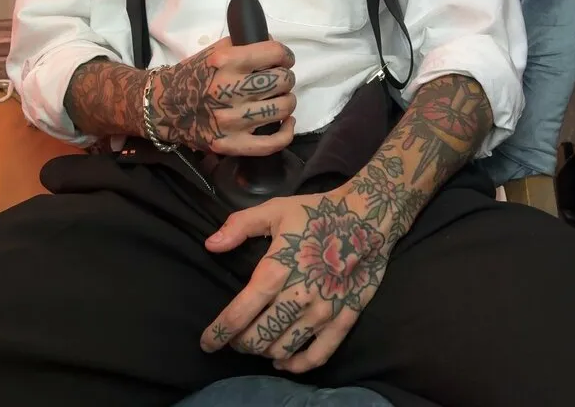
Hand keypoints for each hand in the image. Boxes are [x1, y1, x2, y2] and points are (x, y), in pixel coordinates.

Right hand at [147, 37, 295, 155]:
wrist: (163, 107)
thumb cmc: (193, 75)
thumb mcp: (215, 51)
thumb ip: (245, 46)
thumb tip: (275, 50)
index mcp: (225, 62)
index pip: (275, 53)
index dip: (285, 55)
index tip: (283, 60)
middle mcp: (229, 90)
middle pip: (283, 80)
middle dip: (285, 77)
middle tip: (277, 80)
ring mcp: (231, 121)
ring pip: (283, 108)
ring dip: (286, 101)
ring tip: (278, 99)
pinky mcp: (232, 144)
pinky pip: (273, 143)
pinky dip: (286, 131)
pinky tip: (285, 122)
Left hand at [200, 190, 389, 372]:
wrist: (367, 216)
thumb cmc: (317, 213)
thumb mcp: (275, 210)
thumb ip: (239, 226)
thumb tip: (210, 245)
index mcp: (276, 271)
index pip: (239, 314)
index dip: (218, 333)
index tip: (206, 342)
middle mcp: (297, 298)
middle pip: (258, 338)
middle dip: (239, 343)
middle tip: (234, 337)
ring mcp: (322, 312)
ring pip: (283, 349)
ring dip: (263, 351)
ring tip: (257, 343)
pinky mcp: (344, 319)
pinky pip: (317, 356)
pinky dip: (296, 365)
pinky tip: (284, 360)